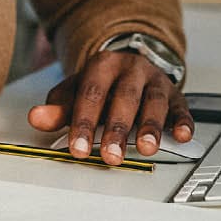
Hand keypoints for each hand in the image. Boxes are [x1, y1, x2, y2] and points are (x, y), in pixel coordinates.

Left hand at [27, 50, 193, 165]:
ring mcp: (155, 81)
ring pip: (154, 101)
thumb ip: (58, 108)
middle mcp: (131, 69)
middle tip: (112, 156)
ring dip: (151, 126)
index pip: (91, 93)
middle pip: (124, 97)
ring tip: (145, 149)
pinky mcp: (175, 95)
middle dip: (118, 129)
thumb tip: (36, 118)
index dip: (84, 122)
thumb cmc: (101, 85)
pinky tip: (181, 136)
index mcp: (103, 65)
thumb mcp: (76, 91)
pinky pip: (181, 108)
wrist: (130, 65)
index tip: (79, 148)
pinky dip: (183, 122)